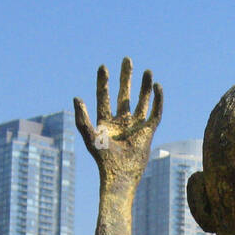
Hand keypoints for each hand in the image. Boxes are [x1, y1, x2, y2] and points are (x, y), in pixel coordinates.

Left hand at [74, 57, 161, 180]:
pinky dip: (158, 100)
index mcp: (106, 122)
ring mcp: (136, 126)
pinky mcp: (148, 131)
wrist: (119, 174)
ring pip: (141, 101)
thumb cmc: (102, 158)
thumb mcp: (89, 136)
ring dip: (144, 86)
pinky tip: (157, 87)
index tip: (103, 67)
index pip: (104, 97)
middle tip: (127, 60)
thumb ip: (82, 118)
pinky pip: (155, 112)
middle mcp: (122, 121)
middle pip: (125, 94)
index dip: (104, 82)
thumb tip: (76, 98)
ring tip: (147, 70)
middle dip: (126, 77)